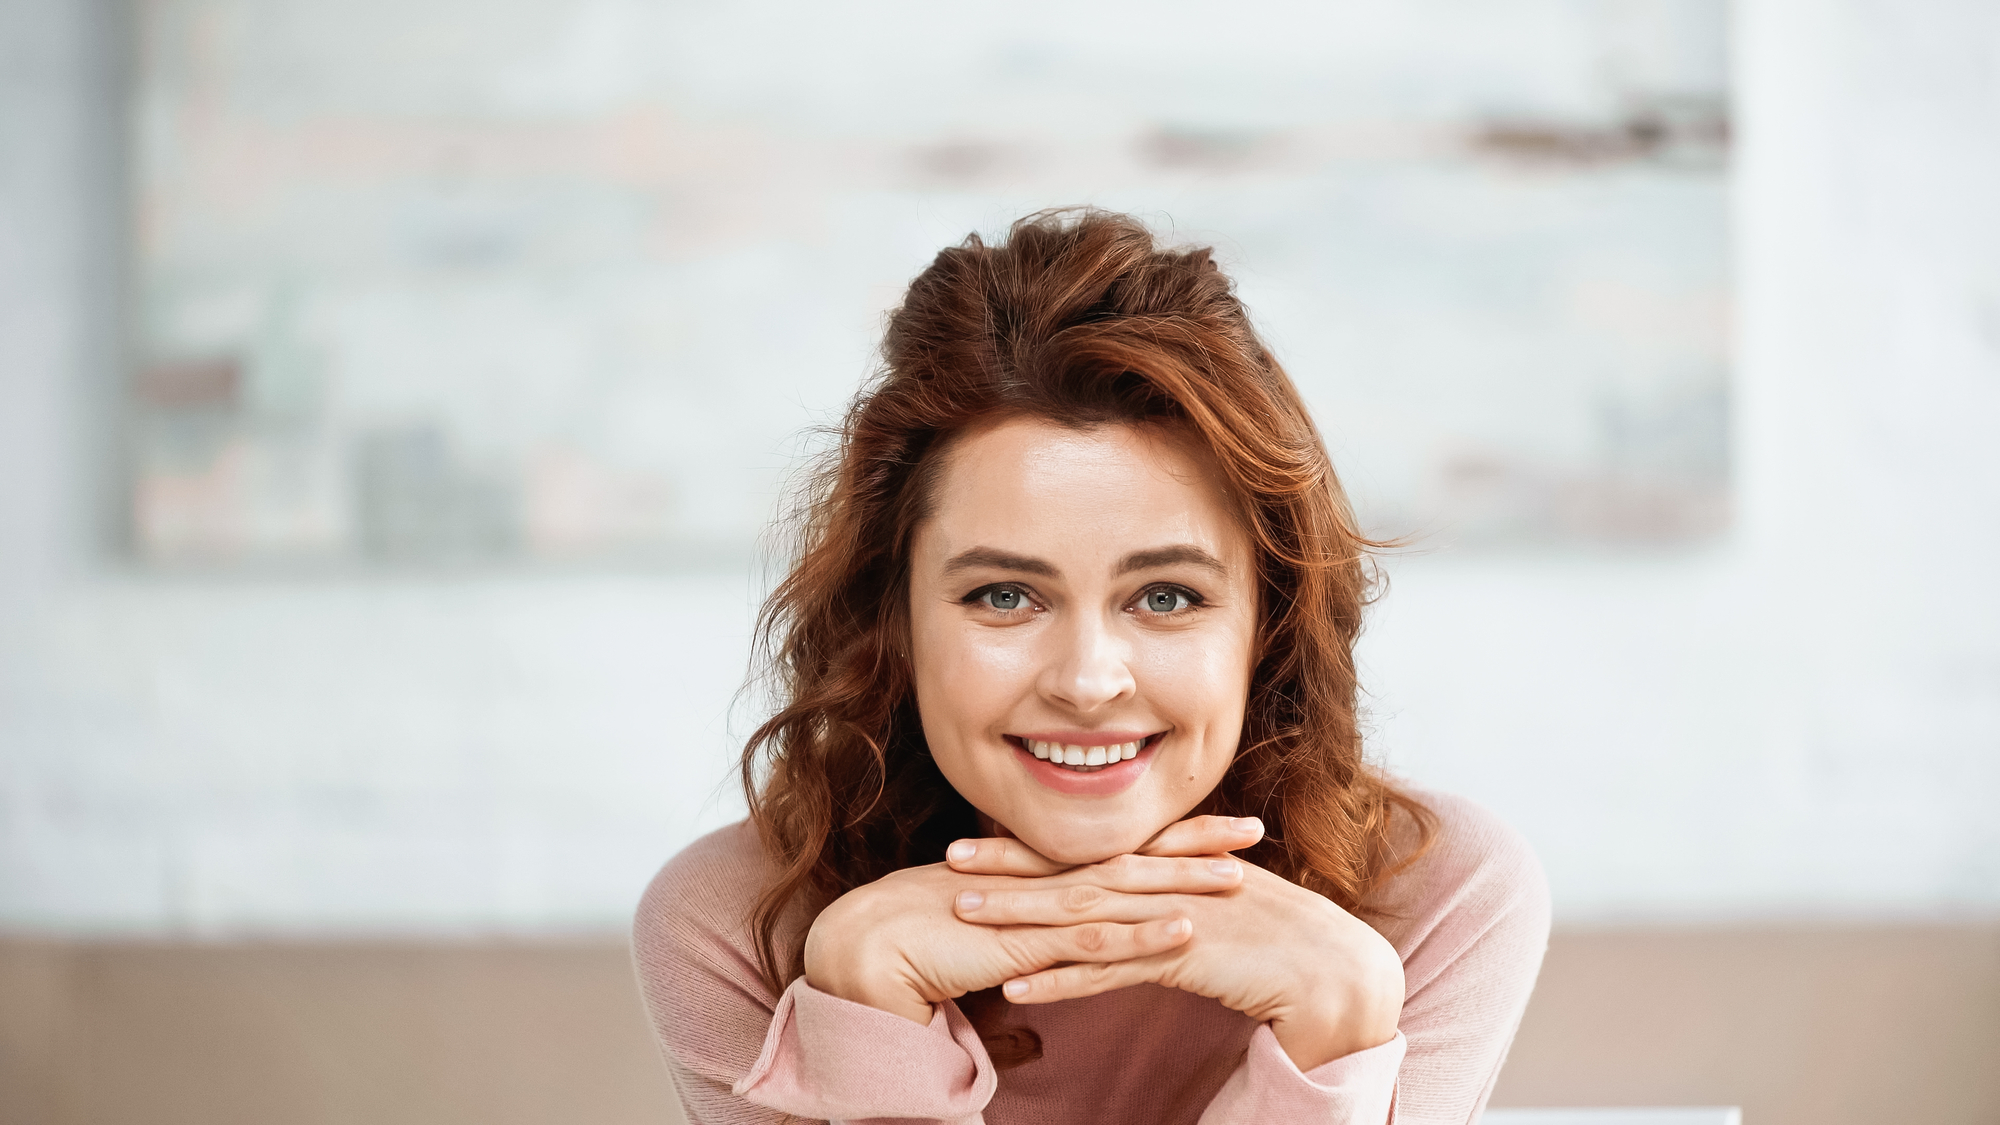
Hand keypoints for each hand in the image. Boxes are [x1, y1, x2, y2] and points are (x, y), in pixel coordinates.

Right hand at [801, 831, 1239, 1024]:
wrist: (869, 946)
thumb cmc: (916, 955)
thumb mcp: (983, 963)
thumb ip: (1013, 991)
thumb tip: (1031, 1042)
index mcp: (1042, 879)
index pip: (1118, 850)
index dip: (1171, 838)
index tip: (1219, 829)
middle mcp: (1047, 883)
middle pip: (1136, 856)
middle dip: (1196, 842)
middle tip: (1254, 829)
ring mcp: (1040, 909)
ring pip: (1127, 891)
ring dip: (1185, 881)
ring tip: (1241, 876)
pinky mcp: (1029, 941)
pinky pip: (1097, 939)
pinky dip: (1144, 935)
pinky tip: (1186, 930)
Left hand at [951, 816, 1405, 1070]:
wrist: (1334, 969)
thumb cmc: (1277, 941)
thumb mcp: (1216, 904)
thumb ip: (1172, 893)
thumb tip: (1131, 897)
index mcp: (1168, 863)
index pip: (1086, 849)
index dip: (1029, 844)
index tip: (975, 840)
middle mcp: (1163, 880)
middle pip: (1071, 870)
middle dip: (1007, 865)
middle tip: (946, 861)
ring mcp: (1170, 917)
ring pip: (1080, 915)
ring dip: (1019, 917)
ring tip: (962, 918)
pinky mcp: (1181, 959)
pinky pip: (1108, 970)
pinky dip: (1061, 978)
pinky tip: (1016, 987)